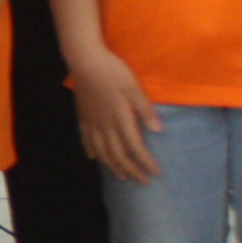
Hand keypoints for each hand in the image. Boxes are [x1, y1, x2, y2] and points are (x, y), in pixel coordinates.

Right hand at [70, 48, 161, 184]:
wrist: (85, 60)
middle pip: (118, 155)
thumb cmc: (113, 72)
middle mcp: (105, 125)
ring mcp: (92, 122)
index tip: (155, 173)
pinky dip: (91, 150)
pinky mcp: (83, 116)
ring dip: (112, 166)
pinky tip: (93, 157)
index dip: (145, 162)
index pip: (135, 147)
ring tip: (122, 176)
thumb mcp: (134, 87)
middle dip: (131, 171)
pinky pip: (85, 138)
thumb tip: (158, 131)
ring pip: (102, 151)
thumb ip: (145, 109)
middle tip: (142, 182)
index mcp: (120, 118)